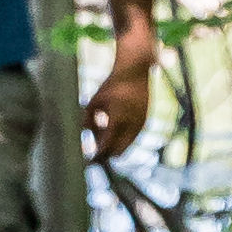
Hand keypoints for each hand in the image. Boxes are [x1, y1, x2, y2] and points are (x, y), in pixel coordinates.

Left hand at [82, 37, 155, 160]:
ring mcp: (141, 123)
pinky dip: (123, 139)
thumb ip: (88, 121)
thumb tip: (86, 139)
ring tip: (103, 135)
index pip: (107, 145)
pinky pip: (133, 137)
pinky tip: (114, 130)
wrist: (135, 71)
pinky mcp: (145, 120)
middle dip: (107, 155)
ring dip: (115, 146)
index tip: (90, 161)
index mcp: (117, 119)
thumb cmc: (111, 85)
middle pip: (119, 149)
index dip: (98, 155)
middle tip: (96, 157)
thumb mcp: (94, 102)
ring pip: (127, 144)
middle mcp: (131, 123)